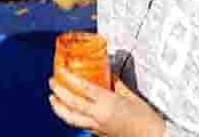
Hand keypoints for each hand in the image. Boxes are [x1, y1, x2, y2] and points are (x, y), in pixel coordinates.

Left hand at [49, 69, 164, 136]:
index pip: (82, 88)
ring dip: (59, 108)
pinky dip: (71, 117)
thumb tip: (107, 72)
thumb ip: (116, 83)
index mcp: (107, 103)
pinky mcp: (99, 135)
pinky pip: (80, 125)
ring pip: (71, 119)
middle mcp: (99, 116)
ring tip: (52, 99)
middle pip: (72, 103)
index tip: (61, 69)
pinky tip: (69, 111)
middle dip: (58, 91)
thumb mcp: (130, 95)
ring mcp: (97, 127)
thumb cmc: (146, 118)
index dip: (69, 78)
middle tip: (52, 81)